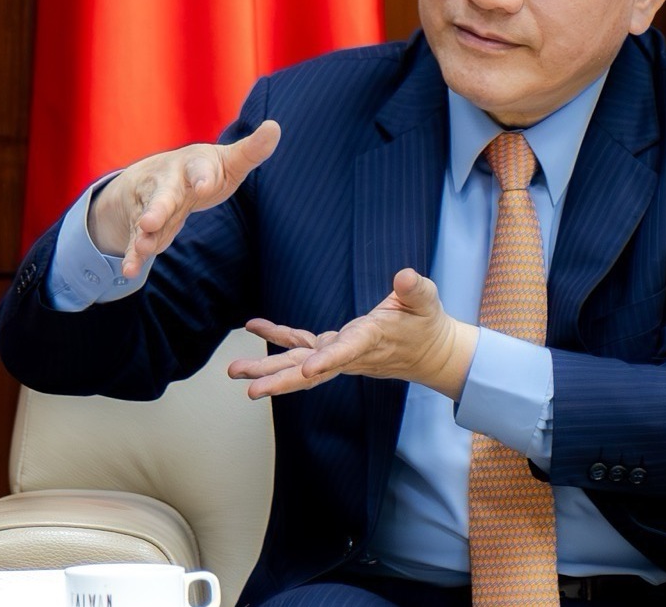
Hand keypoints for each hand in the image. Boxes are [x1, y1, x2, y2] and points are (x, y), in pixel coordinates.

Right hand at [89, 121, 280, 277]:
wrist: (155, 174)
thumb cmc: (203, 169)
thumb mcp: (228, 160)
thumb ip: (251, 150)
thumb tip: (275, 127)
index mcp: (193, 166)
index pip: (198, 170)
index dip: (202, 177)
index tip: (205, 185)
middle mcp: (168, 183)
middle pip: (163, 196)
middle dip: (157, 208)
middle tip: (150, 221)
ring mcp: (152, 205)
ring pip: (146, 220)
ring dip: (143, 235)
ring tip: (142, 249)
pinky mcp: (143, 226)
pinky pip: (137, 240)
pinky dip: (134, 255)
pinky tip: (130, 270)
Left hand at [227, 268, 478, 400]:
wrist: (429, 352)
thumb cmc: (427, 323)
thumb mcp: (427, 301)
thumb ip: (415, 290)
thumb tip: (405, 276)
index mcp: (372, 339)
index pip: (347, 352)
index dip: (327, 360)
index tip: (307, 371)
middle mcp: (350, 353)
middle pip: (311, 373)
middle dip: (280, 380)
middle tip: (250, 389)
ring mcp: (340, 354)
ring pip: (300, 365)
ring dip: (268, 368)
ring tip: (235, 370)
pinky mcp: (335, 347)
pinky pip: (302, 344)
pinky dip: (278, 336)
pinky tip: (255, 327)